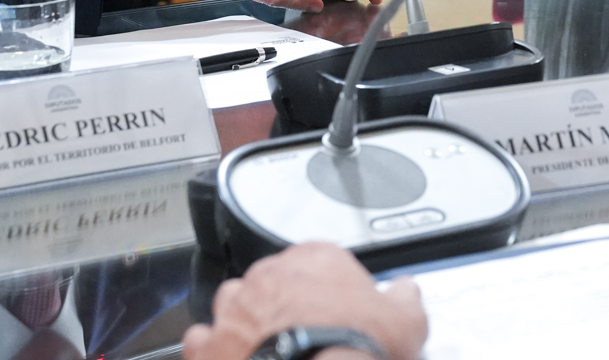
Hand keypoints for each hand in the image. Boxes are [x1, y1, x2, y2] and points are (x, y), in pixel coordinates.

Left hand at [182, 242, 426, 359]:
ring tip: (265, 346)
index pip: (320, 261)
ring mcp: (235, 309)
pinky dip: (210, 347)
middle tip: (306, 333)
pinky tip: (229, 358)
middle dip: (285, 303)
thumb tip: (406, 291)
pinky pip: (202, 338)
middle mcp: (270, 275)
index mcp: (316, 258)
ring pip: (233, 303)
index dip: (329, 289)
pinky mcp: (210, 345)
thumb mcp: (406, 321)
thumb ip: (404, 298)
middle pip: (275, 281)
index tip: (339, 311)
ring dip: (243, 319)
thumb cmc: (355, 348)